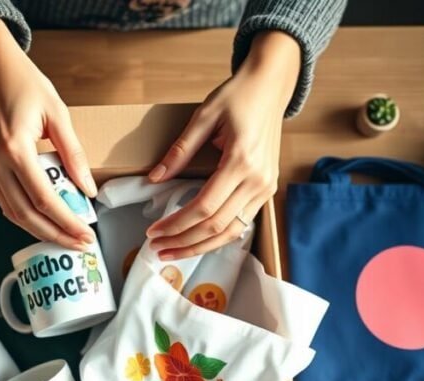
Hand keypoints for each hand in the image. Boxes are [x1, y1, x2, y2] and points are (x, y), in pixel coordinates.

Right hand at [0, 18, 97, 249]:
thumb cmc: (27, 85)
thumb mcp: (59, 114)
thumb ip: (74, 154)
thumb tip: (88, 191)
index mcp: (14, 148)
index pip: (44, 199)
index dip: (67, 222)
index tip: (87, 234)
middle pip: (26, 215)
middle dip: (56, 234)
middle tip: (81, 245)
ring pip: (13, 214)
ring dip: (41, 230)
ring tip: (67, 238)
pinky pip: (6, 202)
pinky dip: (27, 216)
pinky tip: (47, 222)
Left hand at [146, 31, 300, 258]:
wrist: (270, 86)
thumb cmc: (238, 96)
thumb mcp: (204, 116)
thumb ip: (179, 150)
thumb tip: (154, 178)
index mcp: (241, 161)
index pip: (203, 207)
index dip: (176, 224)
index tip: (153, 231)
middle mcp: (258, 180)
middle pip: (216, 225)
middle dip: (184, 241)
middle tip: (157, 247)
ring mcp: (266, 187)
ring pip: (231, 231)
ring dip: (200, 246)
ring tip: (173, 251)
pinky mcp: (267, 189)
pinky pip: (241, 222)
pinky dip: (218, 236)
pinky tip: (197, 240)